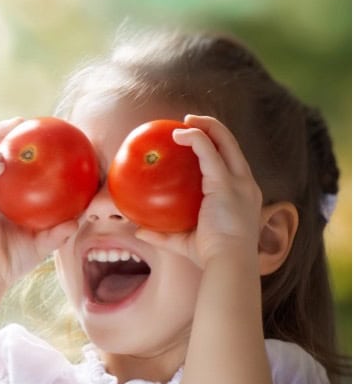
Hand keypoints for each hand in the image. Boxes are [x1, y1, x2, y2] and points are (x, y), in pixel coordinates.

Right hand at [0, 118, 76, 292]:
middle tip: (21, 122)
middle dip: (2, 130)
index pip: (8, 160)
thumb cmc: (14, 260)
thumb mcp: (43, 244)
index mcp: (2, 194)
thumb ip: (59, 232)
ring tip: (4, 136)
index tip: (39, 129)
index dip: (19, 141)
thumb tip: (78, 220)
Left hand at [135, 115, 263, 266]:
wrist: (228, 262)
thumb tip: (138, 230)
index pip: (232, 163)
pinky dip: (195, 138)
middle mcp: (246, 184)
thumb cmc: (211, 256)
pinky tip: (178, 134)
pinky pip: (209, 151)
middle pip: (232, 145)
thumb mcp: (184, 242)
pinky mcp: (226, 182)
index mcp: (242, 196)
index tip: (196, 140)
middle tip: (188, 121)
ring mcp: (239, 181)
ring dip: (205, 126)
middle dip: (213, 128)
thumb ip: (163, 235)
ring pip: (225, 141)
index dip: (217, 147)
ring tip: (184, 120)